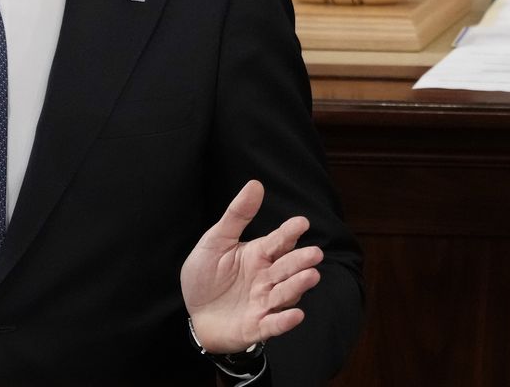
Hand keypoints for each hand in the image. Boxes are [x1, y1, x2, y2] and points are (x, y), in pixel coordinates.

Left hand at [181, 180, 324, 354]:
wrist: (195, 314)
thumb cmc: (206, 276)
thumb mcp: (215, 242)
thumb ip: (236, 216)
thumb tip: (255, 184)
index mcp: (259, 254)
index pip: (278, 241)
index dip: (290, 232)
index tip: (301, 222)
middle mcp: (266, 277)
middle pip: (287, 267)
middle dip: (301, 260)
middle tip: (314, 253)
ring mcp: (263, 302)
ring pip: (285, 293)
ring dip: (299, 285)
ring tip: (311, 276)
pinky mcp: (257, 326)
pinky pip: (273, 324)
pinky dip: (285, 321)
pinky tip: (296, 314)